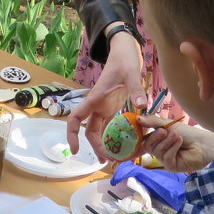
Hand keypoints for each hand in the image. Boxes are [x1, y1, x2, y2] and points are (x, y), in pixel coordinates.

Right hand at [66, 28, 144, 158]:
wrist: (124, 52)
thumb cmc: (123, 61)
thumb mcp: (131, 74)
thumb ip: (135, 90)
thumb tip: (143, 107)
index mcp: (95, 98)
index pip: (75, 118)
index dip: (71, 134)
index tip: (75, 150)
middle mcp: (97, 105)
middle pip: (89, 130)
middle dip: (95, 146)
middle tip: (106, 161)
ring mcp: (104, 107)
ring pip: (99, 130)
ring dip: (104, 144)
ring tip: (114, 159)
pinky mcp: (113, 107)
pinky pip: (110, 126)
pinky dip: (114, 137)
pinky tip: (123, 145)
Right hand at [137, 117, 213, 172]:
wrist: (203, 144)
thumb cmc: (188, 133)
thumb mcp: (168, 124)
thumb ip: (153, 122)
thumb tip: (137, 120)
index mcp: (158, 139)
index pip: (142, 141)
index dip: (135, 141)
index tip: (128, 138)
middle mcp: (159, 149)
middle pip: (147, 145)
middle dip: (155, 137)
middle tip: (165, 132)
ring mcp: (164, 159)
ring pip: (156, 151)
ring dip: (167, 141)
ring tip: (178, 137)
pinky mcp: (171, 166)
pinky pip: (165, 157)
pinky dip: (172, 148)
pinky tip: (180, 144)